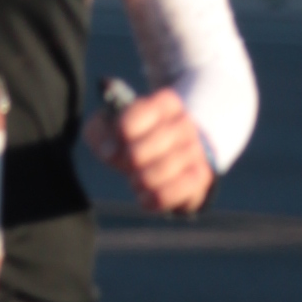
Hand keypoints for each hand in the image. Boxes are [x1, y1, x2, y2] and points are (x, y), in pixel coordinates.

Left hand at [90, 86, 213, 216]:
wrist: (171, 158)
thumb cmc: (136, 140)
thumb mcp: (112, 127)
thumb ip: (100, 131)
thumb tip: (110, 150)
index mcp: (164, 103)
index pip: (132, 120)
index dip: (118, 137)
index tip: (115, 143)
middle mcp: (184, 122)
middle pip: (139, 152)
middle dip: (127, 162)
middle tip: (127, 163)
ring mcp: (196, 149)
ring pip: (159, 172)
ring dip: (139, 181)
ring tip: (137, 180)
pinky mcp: (201, 176)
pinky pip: (175, 192)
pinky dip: (153, 198)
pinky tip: (145, 196)